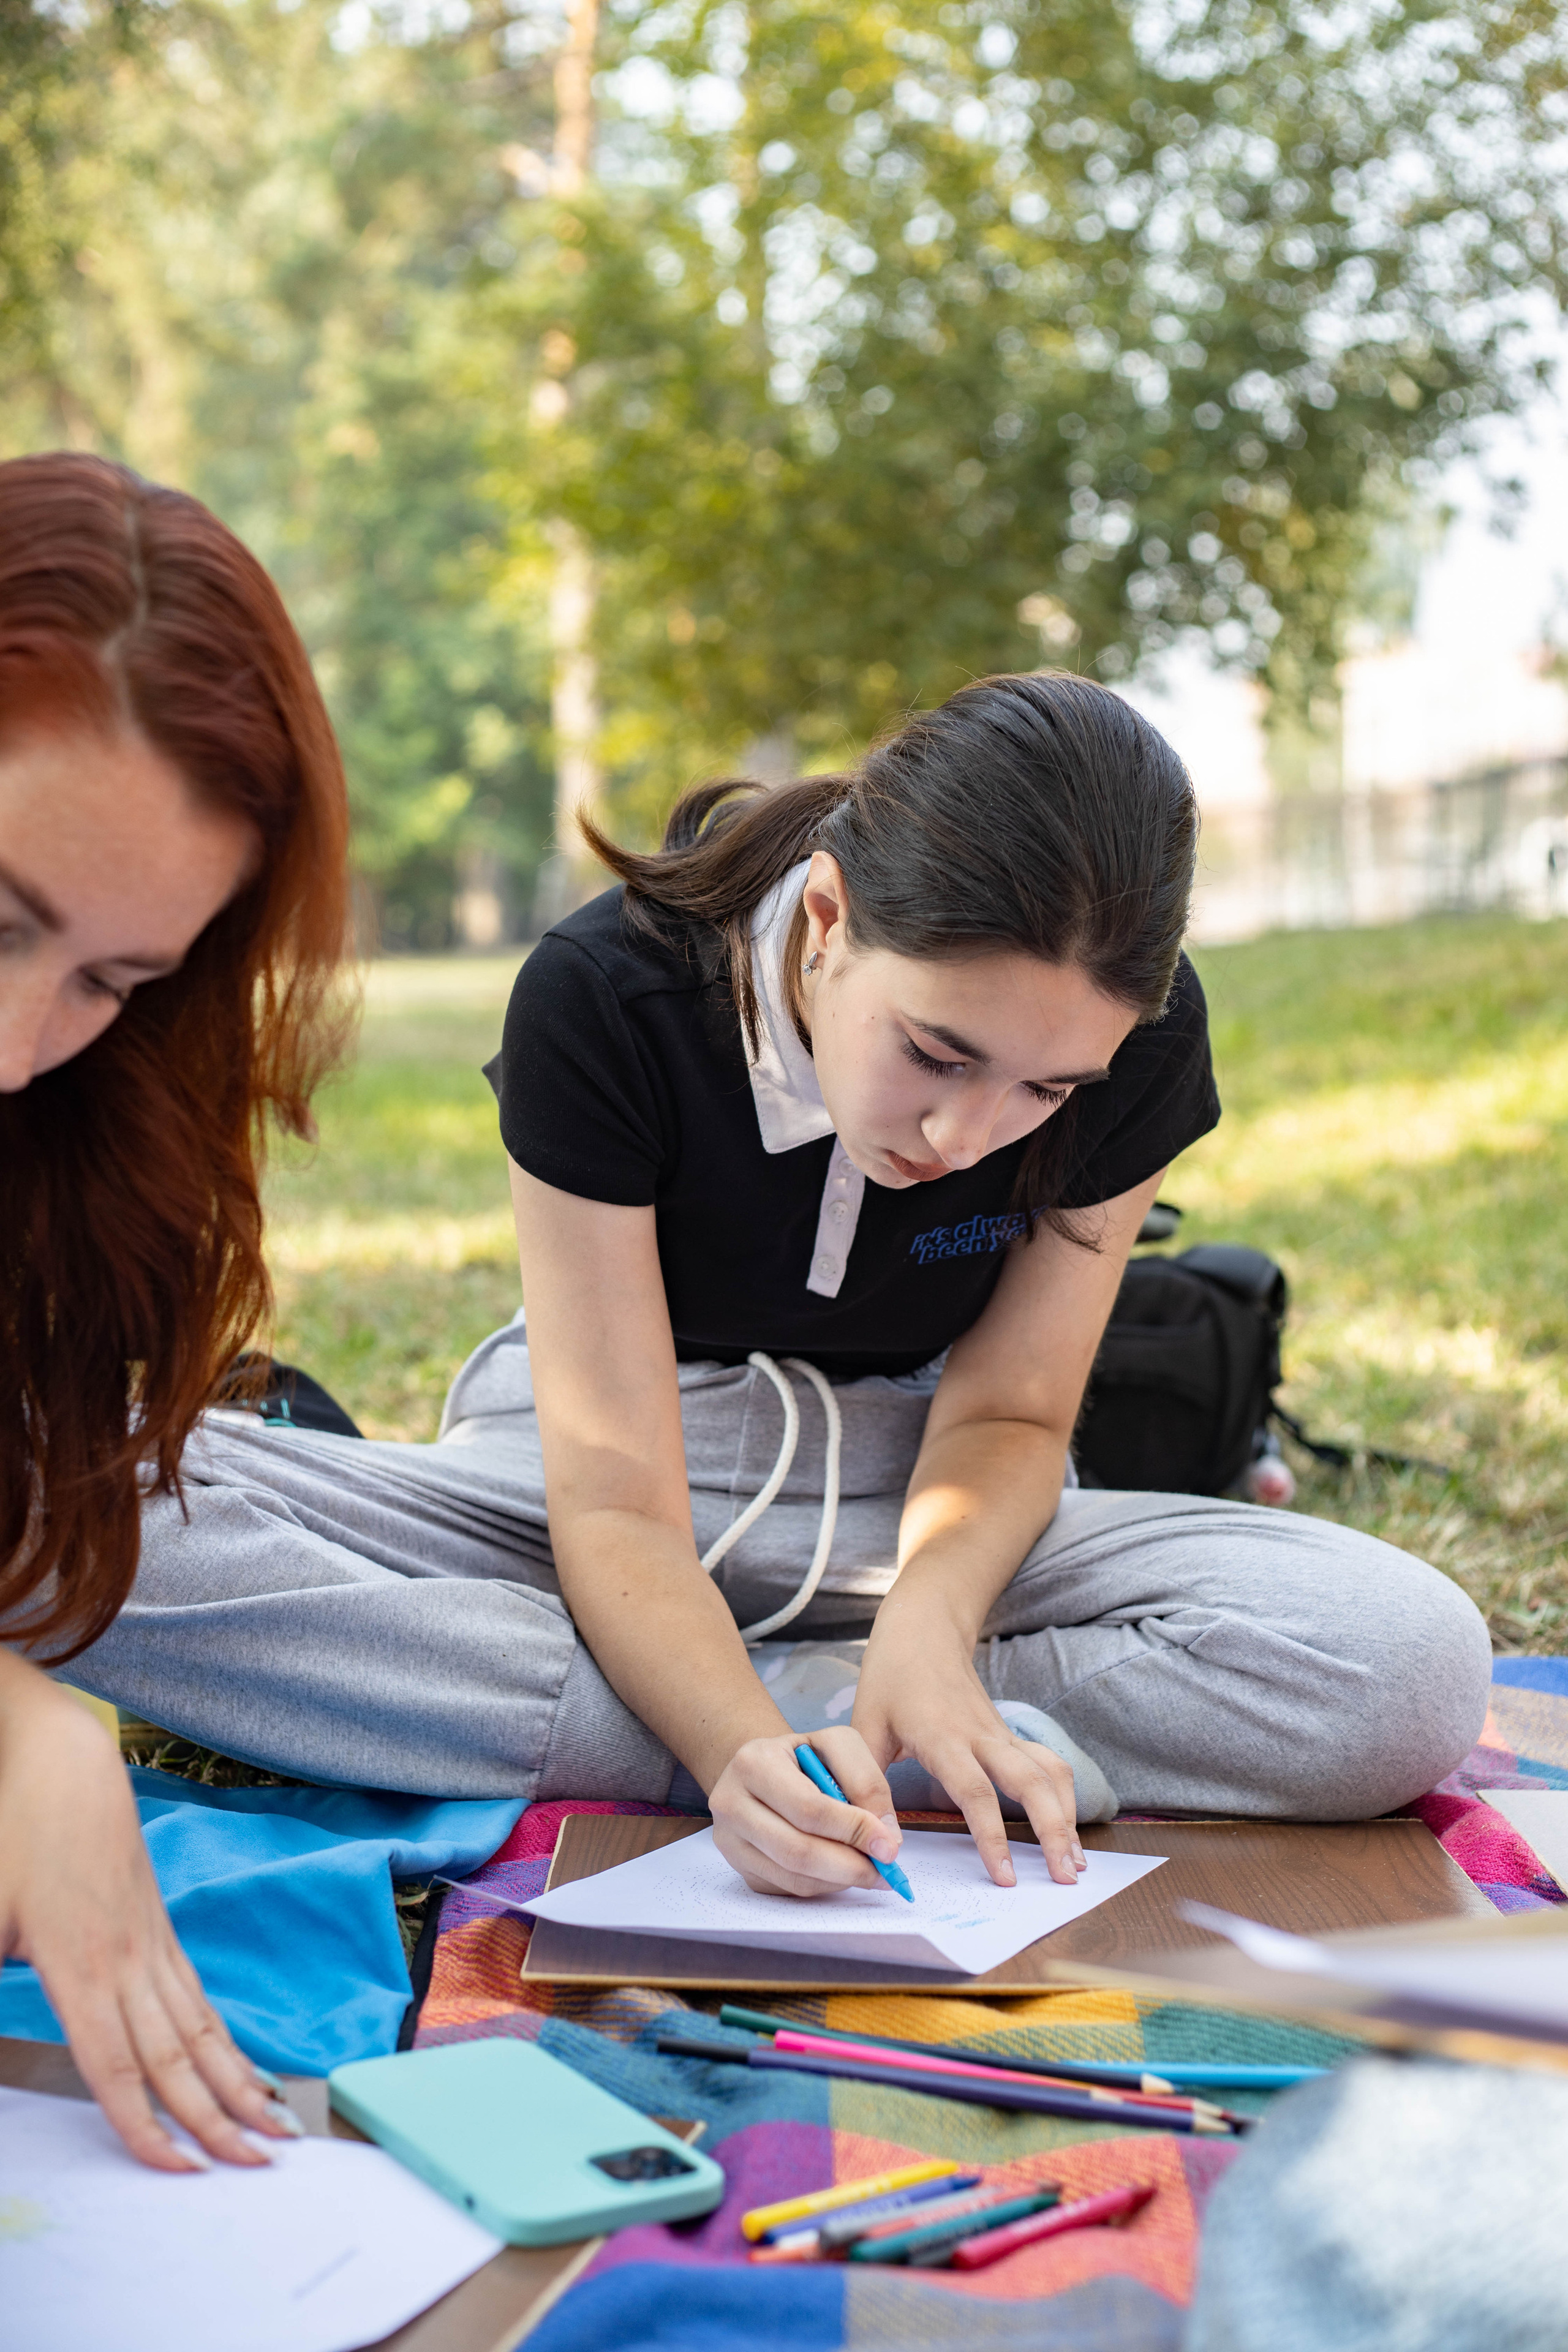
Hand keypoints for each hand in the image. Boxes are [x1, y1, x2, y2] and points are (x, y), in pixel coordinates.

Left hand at [0, 1664, 304, 2168]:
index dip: (146, 2124)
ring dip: (242, 2086)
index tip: (179, 2169)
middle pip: (178, 2059)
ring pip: (203, 2031)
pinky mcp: (163, 1934)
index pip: (117, 2068)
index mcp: (80, 1969)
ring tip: (279, 2129)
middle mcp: (128, 1966)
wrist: (69, 1769)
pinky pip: (201, 2001)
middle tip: (260, 2168)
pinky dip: (229, 2043)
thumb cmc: (18, 1837)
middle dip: (218, 2121)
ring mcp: (153, 1948)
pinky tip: (247, 2073)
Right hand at [708, 1727, 905, 1897]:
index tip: (889, 1846)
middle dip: (850, 1866)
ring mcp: (729, 1840)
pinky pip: (787, 1888)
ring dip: (840, 1880)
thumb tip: (886, 1838)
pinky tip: (841, 1871)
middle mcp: (731, 1802)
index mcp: (754, 1763)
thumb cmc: (803, 1757)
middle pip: (798, 1850)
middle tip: (886, 1872)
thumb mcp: (836, 1745)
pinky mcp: (738, 1866)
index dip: (853, 1830)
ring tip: (870, 1871)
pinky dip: (822, 1886)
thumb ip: (866, 1782)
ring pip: (793, 1877)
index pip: (808, 1808)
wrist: (762, 1769)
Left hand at [852, 1605, 1084, 1887]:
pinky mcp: (1009, 1734)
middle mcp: (981, 1736)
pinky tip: (1069, 1828)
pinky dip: (1064, 1795)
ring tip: (1076, 1863)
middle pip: (1030, 1783)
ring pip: (1049, 1772)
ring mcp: (1001, 1733)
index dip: (992, 1836)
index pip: (975, 1792)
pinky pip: (1047, 1763)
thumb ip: (867, 1783)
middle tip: (1065, 1879)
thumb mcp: (864, 1726)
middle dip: (1052, 1831)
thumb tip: (877, 1839)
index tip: (1004, 1877)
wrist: (923, 1629)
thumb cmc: (889, 1678)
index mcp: (942, 1737)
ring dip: (1067, 1816)